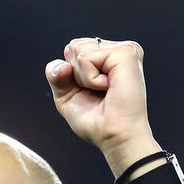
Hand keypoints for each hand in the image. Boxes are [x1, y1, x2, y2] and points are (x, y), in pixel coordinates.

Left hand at [45, 38, 158, 170]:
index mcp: (107, 57)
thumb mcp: (67, 96)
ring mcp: (124, 49)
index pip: (72, 49)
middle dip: (76, 74)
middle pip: (73, 46)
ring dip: (84, 77)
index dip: (70, 74)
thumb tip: (62, 65)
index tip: (91, 92)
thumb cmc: (97, 121)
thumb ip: (56, 75)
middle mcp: (117, 50)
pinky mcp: (126, 53)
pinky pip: (86, 58)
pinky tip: (109, 87)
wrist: (114, 137)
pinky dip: (90, 78)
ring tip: (105, 90)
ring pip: (78, 50)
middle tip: (98, 92)